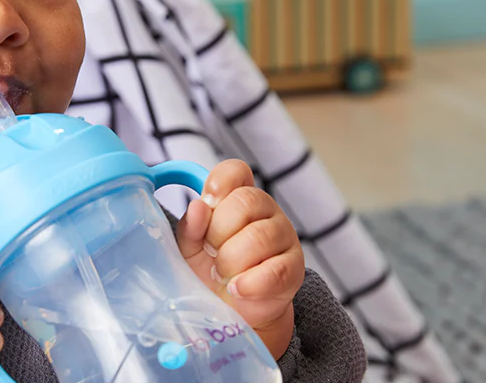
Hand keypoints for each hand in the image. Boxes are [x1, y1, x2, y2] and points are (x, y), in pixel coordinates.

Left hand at [174, 159, 304, 358]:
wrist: (232, 313)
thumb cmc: (211, 273)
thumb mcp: (192, 249)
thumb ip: (191, 228)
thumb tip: (197, 207)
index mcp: (239, 198)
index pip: (237, 172)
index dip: (221, 182)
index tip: (208, 202)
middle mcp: (266, 211)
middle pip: (246, 201)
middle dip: (219, 231)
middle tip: (211, 252)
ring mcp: (284, 237)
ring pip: (258, 237)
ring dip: (231, 261)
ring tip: (222, 275)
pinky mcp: (294, 269)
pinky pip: (274, 270)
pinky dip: (249, 283)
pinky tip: (237, 289)